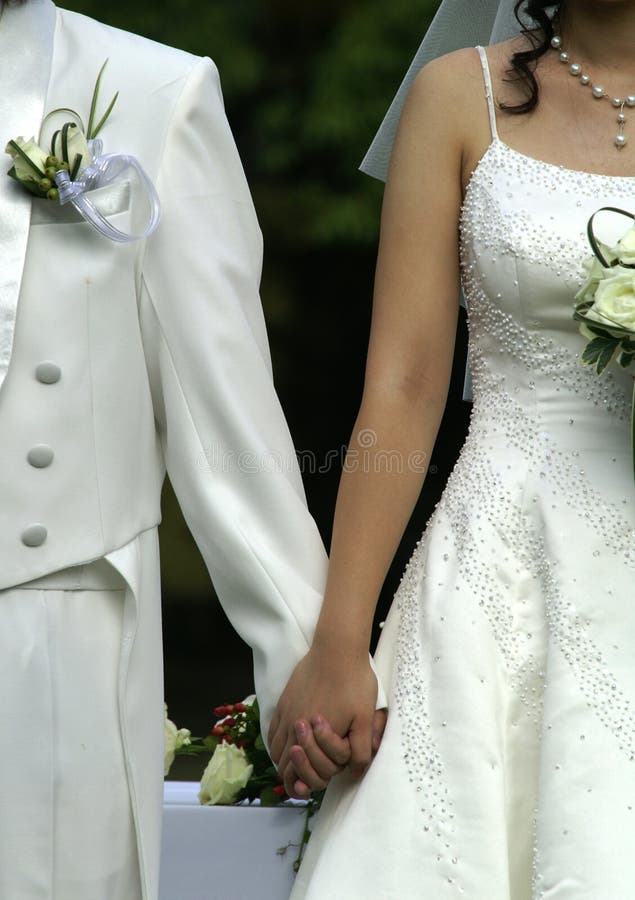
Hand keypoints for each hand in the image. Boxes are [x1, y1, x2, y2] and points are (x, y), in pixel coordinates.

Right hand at [268, 647, 379, 797]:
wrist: (337, 648)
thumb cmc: (354, 682)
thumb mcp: (365, 718)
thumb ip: (360, 749)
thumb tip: (355, 771)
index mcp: (314, 736)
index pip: (298, 774)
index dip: (305, 785)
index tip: (315, 784)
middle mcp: (294, 726)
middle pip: (283, 765)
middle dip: (295, 775)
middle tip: (307, 777)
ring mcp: (286, 712)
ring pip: (275, 749)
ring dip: (286, 759)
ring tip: (300, 760)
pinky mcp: (284, 699)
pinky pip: (272, 730)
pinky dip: (277, 742)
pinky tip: (290, 740)